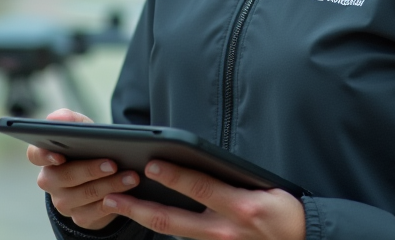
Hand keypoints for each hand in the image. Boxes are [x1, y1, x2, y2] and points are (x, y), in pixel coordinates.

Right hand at [27, 108, 140, 230]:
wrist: (104, 173)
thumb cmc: (89, 146)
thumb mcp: (83, 129)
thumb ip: (70, 119)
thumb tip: (55, 118)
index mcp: (46, 156)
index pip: (35, 155)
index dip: (45, 156)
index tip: (60, 156)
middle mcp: (50, 180)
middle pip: (64, 177)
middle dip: (90, 170)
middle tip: (113, 164)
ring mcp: (63, 201)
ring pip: (83, 195)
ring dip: (109, 185)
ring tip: (130, 176)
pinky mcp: (80, 216)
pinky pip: (93, 213)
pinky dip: (111, 203)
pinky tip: (126, 195)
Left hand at [102, 159, 305, 239]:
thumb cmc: (284, 212)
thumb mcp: (262, 190)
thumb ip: (230, 179)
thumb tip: (196, 162)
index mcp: (240, 207)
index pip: (199, 188)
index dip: (174, 175)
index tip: (149, 165)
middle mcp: (224, 230)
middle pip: (171, 219)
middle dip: (137, 208)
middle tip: (111, 196)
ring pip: (171, 232)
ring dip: (141, 217)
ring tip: (116, 204)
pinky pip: (183, 238)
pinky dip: (160, 226)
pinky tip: (143, 215)